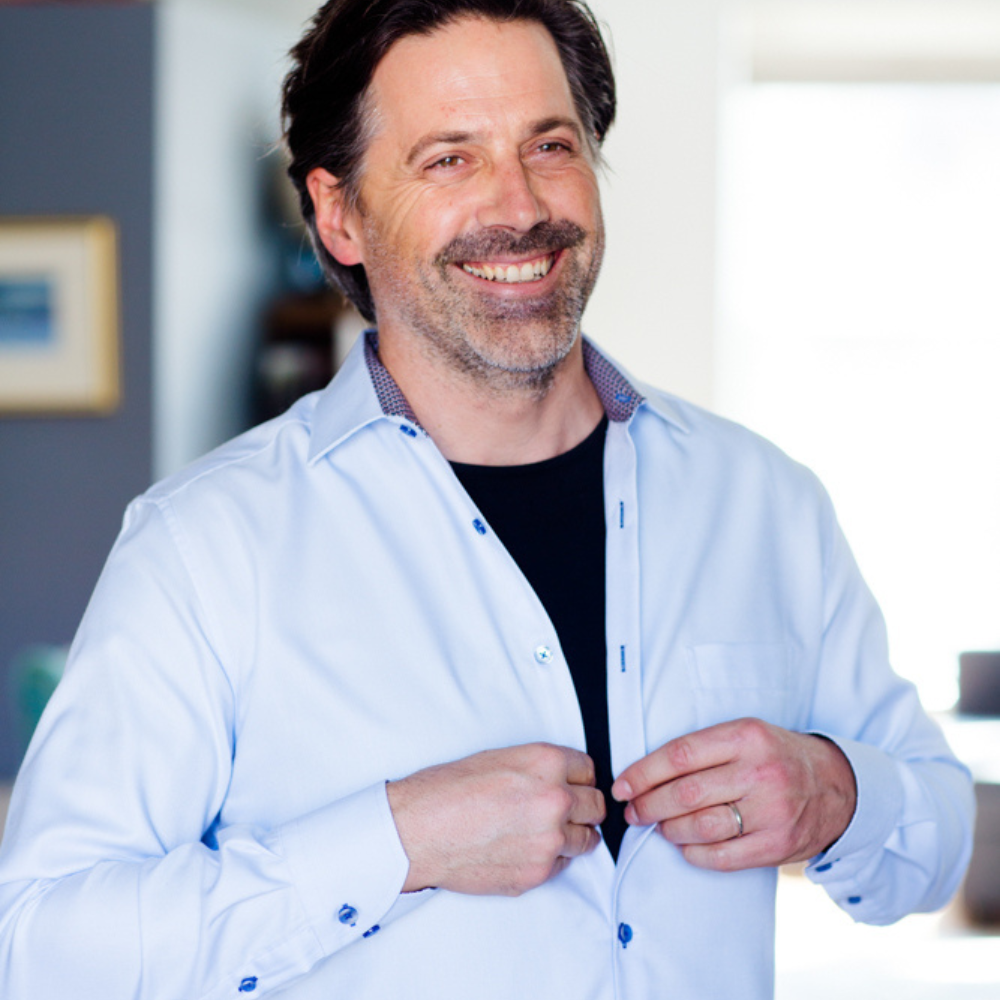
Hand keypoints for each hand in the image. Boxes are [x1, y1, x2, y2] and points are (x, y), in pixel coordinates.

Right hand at [387, 743, 605, 895]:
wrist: (418, 830)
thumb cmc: (447, 790)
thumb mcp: (498, 758)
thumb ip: (537, 768)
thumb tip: (559, 779)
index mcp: (545, 763)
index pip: (588, 769)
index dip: (577, 777)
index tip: (572, 784)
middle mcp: (555, 800)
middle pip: (596, 805)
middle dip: (583, 806)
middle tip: (566, 809)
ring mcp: (549, 840)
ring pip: (588, 839)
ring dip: (574, 834)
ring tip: (547, 831)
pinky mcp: (537, 873)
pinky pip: (563, 865)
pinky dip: (551, 858)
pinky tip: (526, 848)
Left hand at [611, 719, 855, 870]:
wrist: (836, 785)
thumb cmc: (776, 756)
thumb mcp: (746, 734)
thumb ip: (704, 749)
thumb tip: (646, 774)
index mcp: (746, 736)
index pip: (680, 755)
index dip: (643, 773)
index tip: (622, 786)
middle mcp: (760, 772)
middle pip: (685, 793)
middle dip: (649, 805)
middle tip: (633, 811)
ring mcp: (772, 811)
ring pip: (701, 826)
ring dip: (669, 830)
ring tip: (659, 827)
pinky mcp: (779, 844)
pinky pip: (723, 856)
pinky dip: (695, 853)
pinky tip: (686, 846)